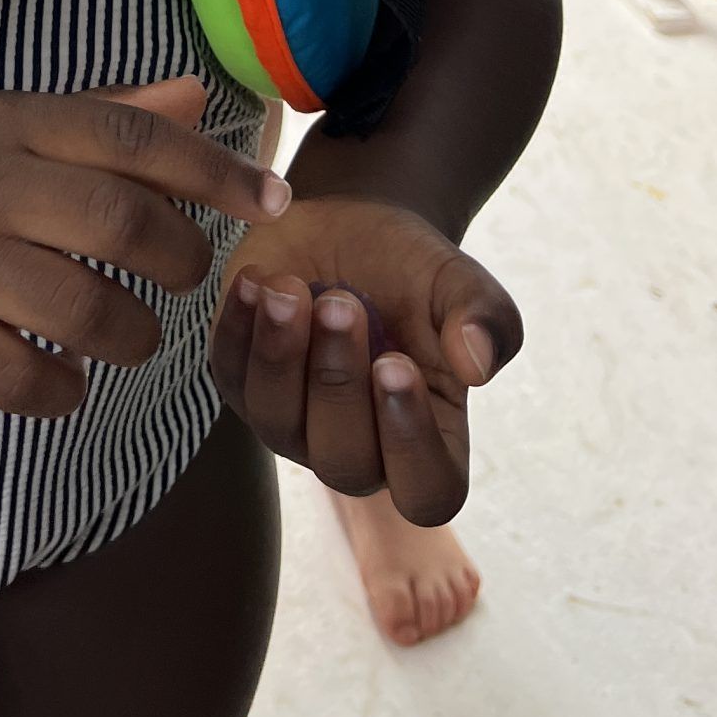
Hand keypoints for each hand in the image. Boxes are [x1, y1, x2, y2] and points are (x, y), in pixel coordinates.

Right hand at [0, 77, 288, 416]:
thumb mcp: (9, 119)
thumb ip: (106, 114)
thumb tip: (197, 97)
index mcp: (11, 123)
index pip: (135, 138)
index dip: (215, 172)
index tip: (272, 203)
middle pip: (122, 226)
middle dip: (180, 261)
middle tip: (183, 279)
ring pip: (86, 313)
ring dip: (132, 336)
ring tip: (129, 334)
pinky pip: (25, 381)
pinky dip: (64, 390)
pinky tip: (64, 376)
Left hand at [213, 196, 520, 524]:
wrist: (357, 225)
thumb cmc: (417, 269)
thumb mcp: (460, 283)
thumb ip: (486, 320)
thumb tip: (479, 365)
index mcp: (428, 440)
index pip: (425, 491)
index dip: (408, 443)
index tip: (396, 365)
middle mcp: (358, 448)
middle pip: (342, 462)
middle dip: (337, 381)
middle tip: (341, 304)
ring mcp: (292, 423)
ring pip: (276, 422)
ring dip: (281, 356)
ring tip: (290, 289)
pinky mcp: (242, 383)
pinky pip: (230, 374)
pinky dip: (238, 329)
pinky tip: (256, 282)